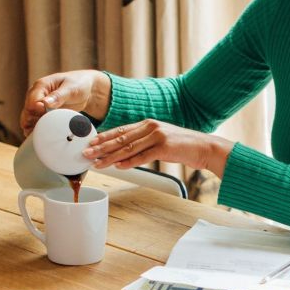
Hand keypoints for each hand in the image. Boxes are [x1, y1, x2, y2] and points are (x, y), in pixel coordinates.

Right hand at [20, 70, 110, 136]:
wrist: (87, 89)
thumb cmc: (79, 84)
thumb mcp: (71, 88)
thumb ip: (58, 96)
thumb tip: (44, 103)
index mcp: (41, 85)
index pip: (33, 100)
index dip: (36, 109)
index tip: (44, 114)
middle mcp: (37, 95)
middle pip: (28, 111)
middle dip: (31, 121)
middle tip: (39, 130)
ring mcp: (40, 105)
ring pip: (29, 118)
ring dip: (32, 127)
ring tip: (37, 136)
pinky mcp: (45, 113)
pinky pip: (37, 122)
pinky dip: (37, 128)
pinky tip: (39, 136)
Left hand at [83, 120, 233, 177]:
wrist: (203, 147)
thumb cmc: (181, 146)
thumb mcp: (160, 140)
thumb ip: (142, 143)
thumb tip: (123, 155)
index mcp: (148, 124)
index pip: (121, 130)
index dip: (104, 137)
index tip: (90, 142)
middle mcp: (150, 127)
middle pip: (120, 138)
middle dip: (101, 146)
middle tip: (87, 152)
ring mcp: (157, 136)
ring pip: (128, 148)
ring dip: (110, 156)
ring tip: (97, 162)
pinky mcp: (164, 146)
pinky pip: (142, 156)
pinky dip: (129, 162)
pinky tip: (118, 166)